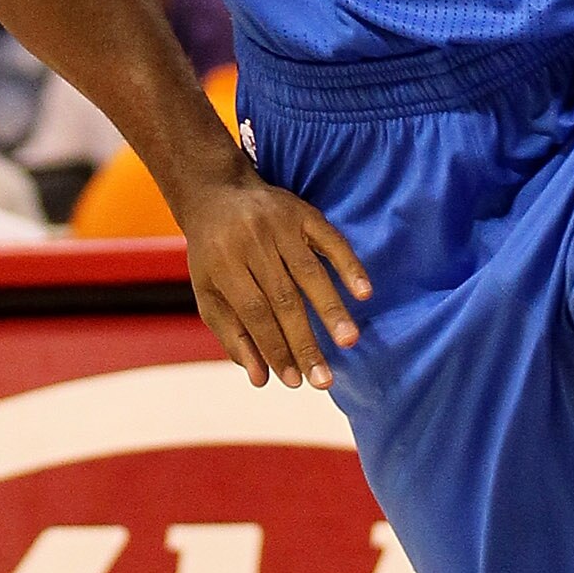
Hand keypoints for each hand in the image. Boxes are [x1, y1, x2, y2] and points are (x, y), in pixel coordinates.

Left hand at [172, 155, 372, 391]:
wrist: (215, 191)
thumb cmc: (212, 253)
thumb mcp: (209, 292)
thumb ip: (233, 335)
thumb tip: (261, 379)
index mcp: (223, 263)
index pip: (254, 314)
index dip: (275, 349)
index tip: (294, 381)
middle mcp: (252, 242)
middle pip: (283, 299)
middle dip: (305, 342)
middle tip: (324, 380)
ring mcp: (279, 225)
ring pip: (309, 273)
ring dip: (331, 309)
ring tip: (349, 342)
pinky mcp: (303, 212)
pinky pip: (331, 240)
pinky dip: (349, 265)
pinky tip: (364, 292)